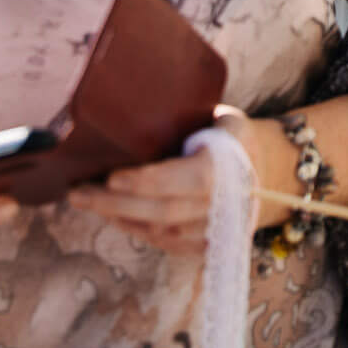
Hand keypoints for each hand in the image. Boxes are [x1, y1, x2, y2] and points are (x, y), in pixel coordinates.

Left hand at [65, 107, 285, 253]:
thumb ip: (191, 120)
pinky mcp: (206, 248)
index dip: (147, 181)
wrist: (270, 176)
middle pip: (163, 212)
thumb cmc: (235, 139)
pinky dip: (136, 230)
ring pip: (160, 233)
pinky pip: (165, 244)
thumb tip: (135, 99)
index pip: (186, 180)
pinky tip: (112, 215)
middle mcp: (225, 207)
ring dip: (118, 218)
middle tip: (77, 193)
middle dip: (115, 204)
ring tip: (86, 201)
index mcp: (231, 170)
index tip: (110, 175)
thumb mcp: (224, 119)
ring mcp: (216, 233)